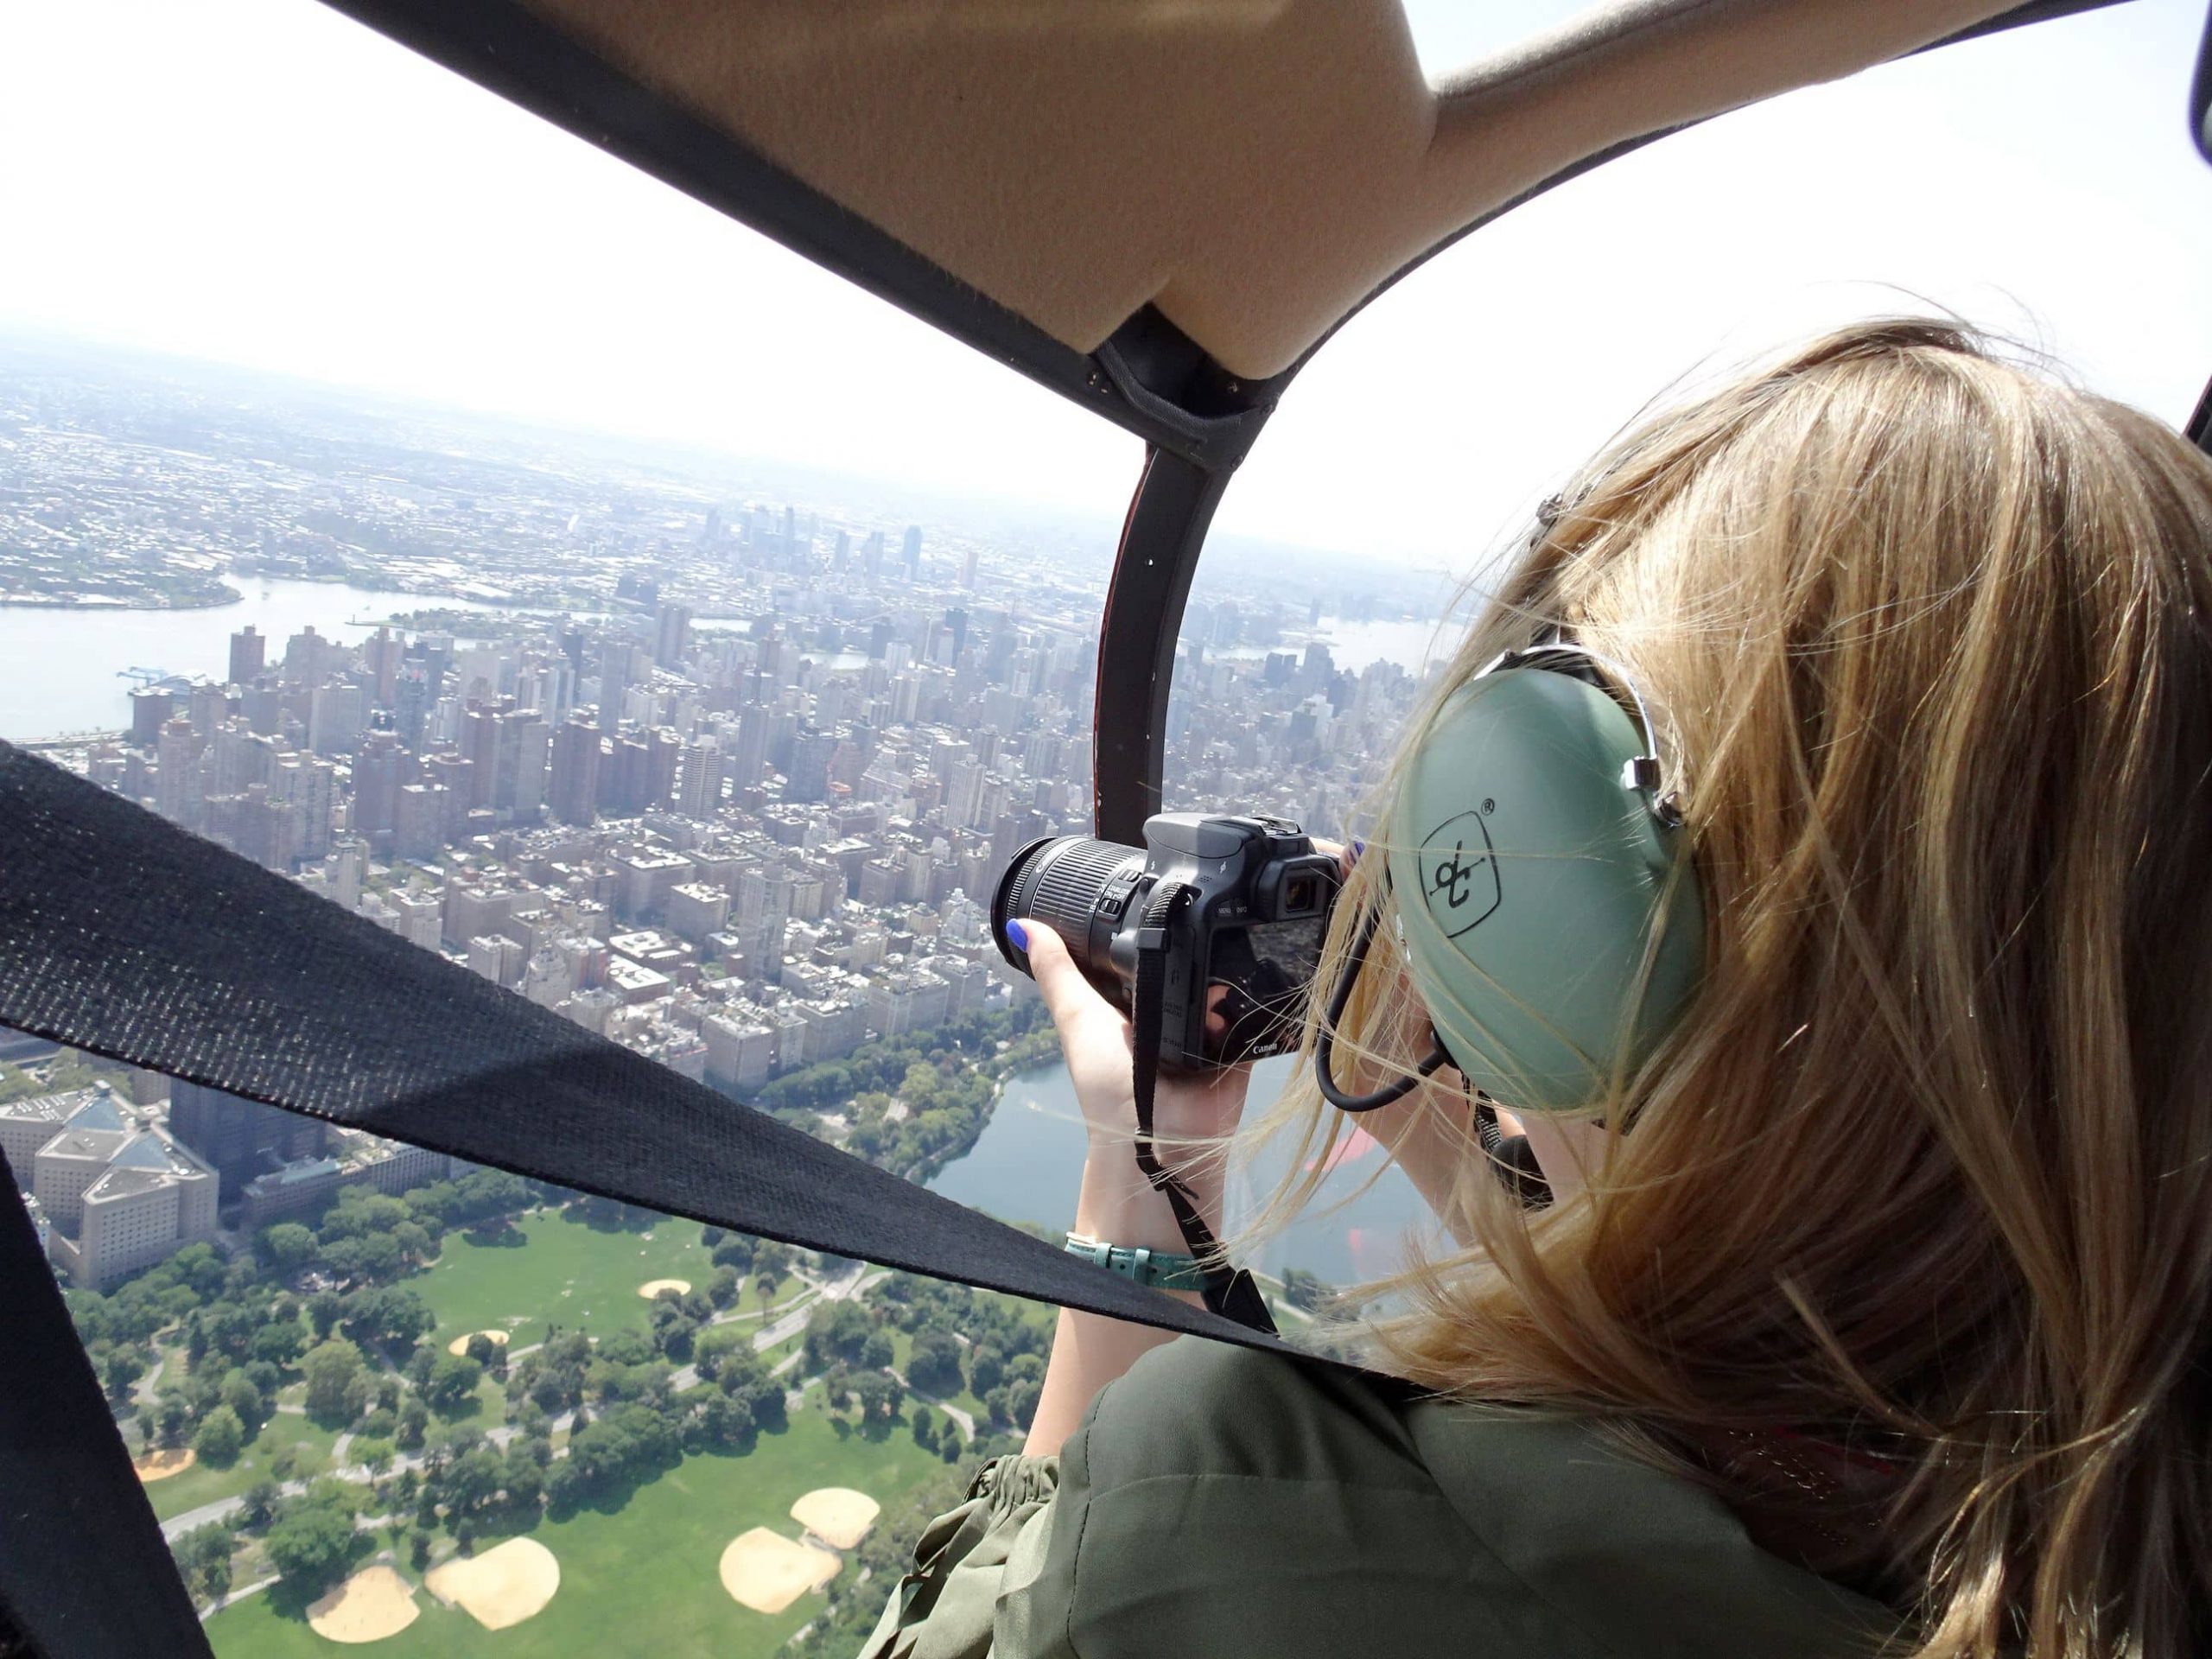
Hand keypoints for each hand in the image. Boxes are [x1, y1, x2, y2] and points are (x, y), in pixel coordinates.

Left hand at [1014, 920, 1249, 1254]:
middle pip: (1186, 961)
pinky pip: (1254, 1011)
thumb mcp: (1077, 1017)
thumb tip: (1019, 924)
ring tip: (1213, 963)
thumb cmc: (1108, 1083)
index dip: (1148, 925)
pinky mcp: (1243, 1045)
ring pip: (1224, 982)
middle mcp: (1172, 1012)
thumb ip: (1056, 972)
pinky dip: (1250, 999)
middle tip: (1192, 919)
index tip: (1155, 892)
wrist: (1156, 1141)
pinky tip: (1240, 986)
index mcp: (1134, 1003)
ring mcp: (1211, 1029)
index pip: (1145, 952)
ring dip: (1222, 971)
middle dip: (1191, 942)